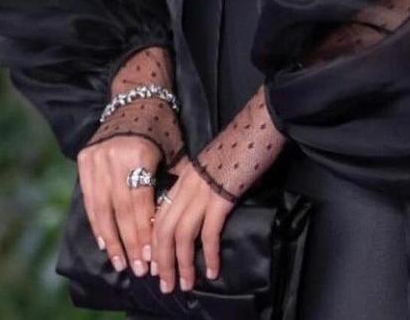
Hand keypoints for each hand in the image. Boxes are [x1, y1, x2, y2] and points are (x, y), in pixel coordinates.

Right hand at [77, 132, 162, 278]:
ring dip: (111, 239)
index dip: (144, 233)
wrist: (137, 96)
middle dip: (129, 242)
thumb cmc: (162, 126)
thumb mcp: (174, 151)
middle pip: (120, 211)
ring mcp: (95, 159)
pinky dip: (96, 222)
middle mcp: (112, 158)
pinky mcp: (84, 159)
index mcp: (137, 155)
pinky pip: (89, 198)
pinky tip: (104, 241)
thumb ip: (172, 184)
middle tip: (137, 268)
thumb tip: (172, 223)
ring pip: (101, 208)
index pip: (140, 204)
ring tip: (120, 262)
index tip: (150, 257)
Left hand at [150, 154, 234, 290]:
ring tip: (186, 283)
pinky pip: (210, 232)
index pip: (159, 216)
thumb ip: (199, 185)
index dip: (154, 244)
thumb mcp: (210, 165)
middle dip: (163, 261)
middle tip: (166, 284)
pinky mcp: (221, 197)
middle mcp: (187, 186)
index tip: (155, 265)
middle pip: (164, 230)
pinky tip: (212, 270)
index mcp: (183, 178)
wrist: (255, 126)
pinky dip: (209, 254)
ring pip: (182, 235)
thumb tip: (198, 211)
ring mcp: (203, 191)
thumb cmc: (237, 144)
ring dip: (182, 264)